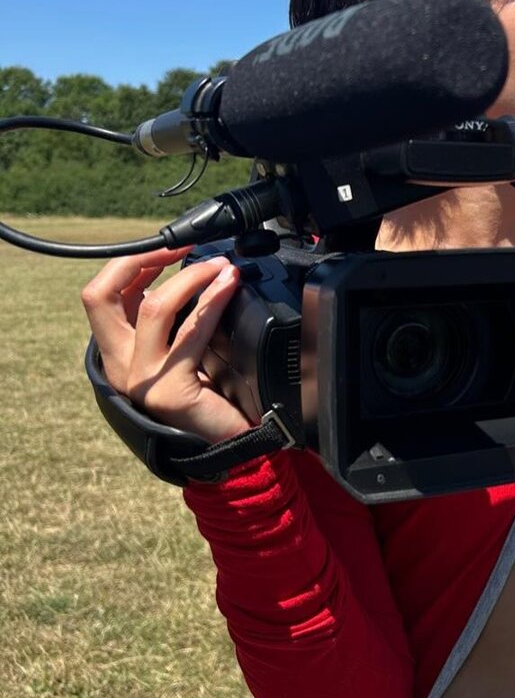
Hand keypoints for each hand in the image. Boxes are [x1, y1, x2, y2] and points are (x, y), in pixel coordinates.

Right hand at [81, 247, 252, 442]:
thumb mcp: (181, 352)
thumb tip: (190, 271)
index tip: (169, 247)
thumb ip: (172, 322)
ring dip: (191, 278)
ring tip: (222, 266)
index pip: (104, 296)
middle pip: (100, 296)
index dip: (132, 264)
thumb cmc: (211, 398)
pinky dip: (213, 301)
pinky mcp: (171, 390)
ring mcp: (141, 380)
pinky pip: (192, 332)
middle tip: (184, 248)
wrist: (230, 450)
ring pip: (154, 307)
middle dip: (141, 261)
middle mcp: (119, 366)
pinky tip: (230, 287)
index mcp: (118, 353)